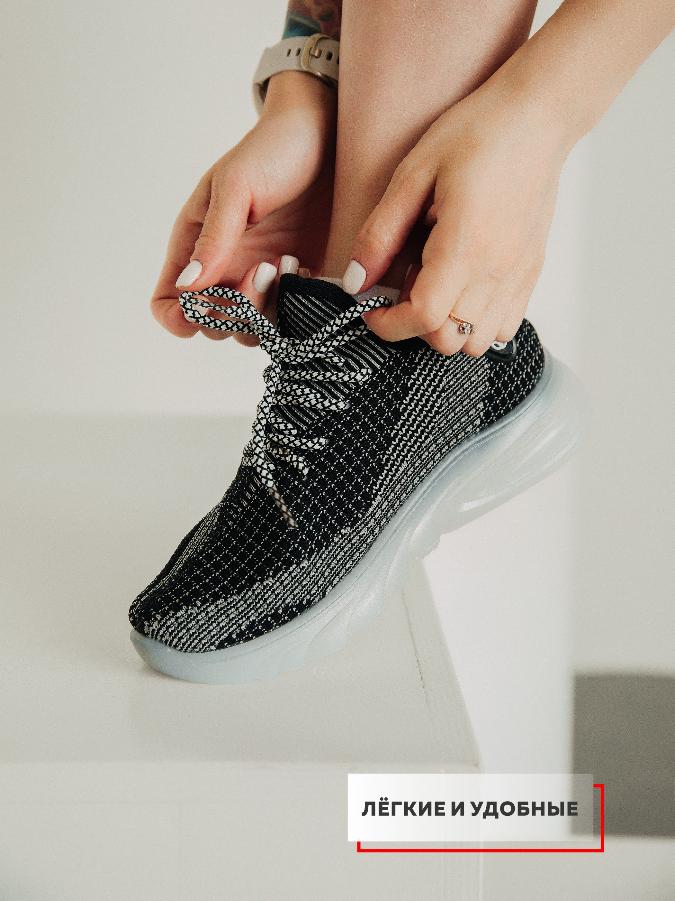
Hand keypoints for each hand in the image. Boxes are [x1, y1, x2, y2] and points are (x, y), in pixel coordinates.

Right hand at [152, 72, 335, 340]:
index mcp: (195, 248)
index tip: (200, 309)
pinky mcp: (298, 286)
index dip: (178, 318)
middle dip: (234, 312)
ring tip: (287, 264)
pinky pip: (289, 320)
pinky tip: (306, 272)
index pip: (169, 304)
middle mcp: (225, 272)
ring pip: (251, 331)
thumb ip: (213, 238)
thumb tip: (187, 286)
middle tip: (263, 269)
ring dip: (267, 311)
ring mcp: (262, 282)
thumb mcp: (236, 187)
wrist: (329, 136)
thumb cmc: (273, 151)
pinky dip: (294, 309)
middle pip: (212, 325)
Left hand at [346, 74, 569, 355]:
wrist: (538, 117)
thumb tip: (355, 282)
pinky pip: (504, 327)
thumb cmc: (477, 133)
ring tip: (437, 284)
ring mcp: (518, 276)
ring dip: (447, 327)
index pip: (424, 317)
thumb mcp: (413, 174)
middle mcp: (497, 270)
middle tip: (406, 285)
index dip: (389, 325)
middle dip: (416, 326)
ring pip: (477, 342)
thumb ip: (381, 233)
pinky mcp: (531, 274)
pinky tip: (463, 286)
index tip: (371, 310)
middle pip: (449, 340)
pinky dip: (477, 322)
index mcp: (465, 245)